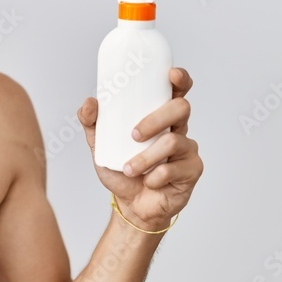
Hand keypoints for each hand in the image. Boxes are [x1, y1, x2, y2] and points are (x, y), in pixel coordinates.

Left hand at [77, 68, 203, 230]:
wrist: (131, 207)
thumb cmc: (121, 171)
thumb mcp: (101, 145)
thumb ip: (92, 123)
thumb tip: (89, 102)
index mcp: (160, 117)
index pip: (176, 92)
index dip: (180, 80)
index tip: (171, 74)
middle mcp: (178, 129)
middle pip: (180, 109)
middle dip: (155, 119)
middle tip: (133, 135)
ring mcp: (187, 149)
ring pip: (173, 141)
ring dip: (146, 157)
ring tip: (129, 169)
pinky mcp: (192, 170)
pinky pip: (174, 168)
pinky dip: (155, 176)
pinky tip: (148, 182)